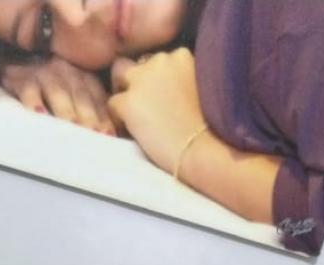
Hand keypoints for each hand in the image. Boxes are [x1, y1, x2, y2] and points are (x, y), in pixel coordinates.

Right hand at [1, 58, 114, 134]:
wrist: (17, 61)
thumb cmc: (51, 89)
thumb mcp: (74, 94)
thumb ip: (92, 110)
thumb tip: (109, 137)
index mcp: (84, 77)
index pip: (97, 99)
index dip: (104, 118)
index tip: (109, 137)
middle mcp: (67, 73)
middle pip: (80, 96)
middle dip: (89, 116)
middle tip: (95, 136)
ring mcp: (44, 74)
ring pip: (58, 92)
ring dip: (66, 111)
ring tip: (72, 129)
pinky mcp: (22, 78)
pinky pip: (29, 90)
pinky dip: (33, 101)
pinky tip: (39, 115)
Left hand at [108, 48, 204, 174]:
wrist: (204, 150)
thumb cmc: (211, 129)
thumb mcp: (204, 88)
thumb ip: (186, 78)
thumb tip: (173, 87)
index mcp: (181, 55)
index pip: (160, 61)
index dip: (159, 81)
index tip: (165, 99)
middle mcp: (160, 60)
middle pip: (138, 65)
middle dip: (140, 83)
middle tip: (149, 109)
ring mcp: (141, 80)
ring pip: (119, 77)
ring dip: (126, 94)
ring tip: (136, 118)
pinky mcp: (128, 102)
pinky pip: (112, 105)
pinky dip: (119, 118)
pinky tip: (134, 133)